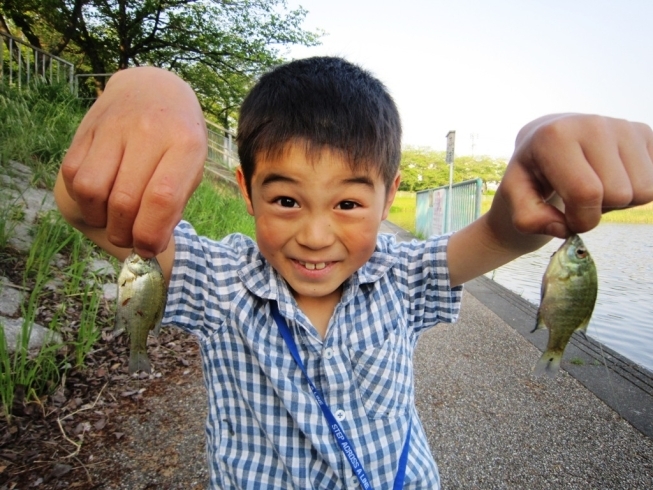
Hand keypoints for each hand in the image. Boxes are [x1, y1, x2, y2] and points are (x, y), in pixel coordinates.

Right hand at [60, 67, 206, 256]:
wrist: (154, 89)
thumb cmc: (178, 138)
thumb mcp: (192, 167)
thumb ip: (173, 205)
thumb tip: (149, 245)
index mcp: (185, 144)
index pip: (162, 198)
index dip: (150, 234)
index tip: (148, 250)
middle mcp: (148, 132)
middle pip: (124, 200)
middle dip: (125, 234)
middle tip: (131, 239)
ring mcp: (113, 127)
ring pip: (92, 190)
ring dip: (100, 218)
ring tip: (114, 220)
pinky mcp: (86, 128)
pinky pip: (73, 175)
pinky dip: (84, 198)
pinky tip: (100, 198)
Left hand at [497, 114, 652, 237]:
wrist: (547, 140)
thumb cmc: (532, 172)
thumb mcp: (516, 196)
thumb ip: (529, 220)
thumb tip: (563, 228)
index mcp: (556, 137)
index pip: (586, 194)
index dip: (580, 220)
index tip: (566, 219)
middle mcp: (593, 124)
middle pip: (619, 194)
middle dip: (598, 210)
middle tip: (578, 198)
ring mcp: (623, 125)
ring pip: (644, 191)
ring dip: (619, 202)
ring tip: (594, 187)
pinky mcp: (644, 132)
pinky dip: (635, 190)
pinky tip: (611, 178)